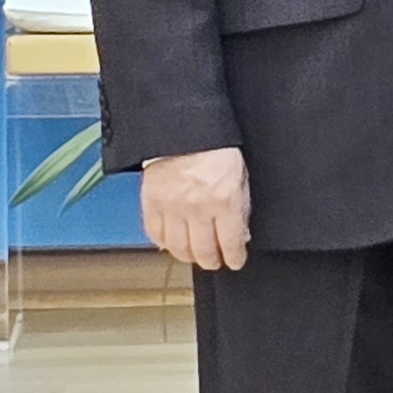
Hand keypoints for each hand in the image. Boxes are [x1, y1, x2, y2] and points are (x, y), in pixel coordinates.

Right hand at [140, 147, 253, 270]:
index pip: (231, 243)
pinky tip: (173, 243)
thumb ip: (241, 209)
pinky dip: (164, 243)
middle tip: (215, 261)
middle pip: (203, 251)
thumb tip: (240, 235)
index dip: (234, 257)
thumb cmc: (217, 149)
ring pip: (178, 248)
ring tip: (195, 255)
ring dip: (188, 256)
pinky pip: (155, 234)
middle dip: (212, 261)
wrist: (185, 131)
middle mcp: (197, 207)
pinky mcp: (152, 202)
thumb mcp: (241, 178)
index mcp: (224, 200)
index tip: (235, 261)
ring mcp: (172, 207)